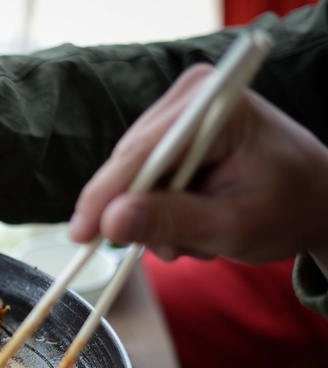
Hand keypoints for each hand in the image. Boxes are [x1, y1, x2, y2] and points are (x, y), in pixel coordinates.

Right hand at [68, 64, 327, 263]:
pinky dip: (158, 208)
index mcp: (215, 105)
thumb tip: (111, 222)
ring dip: (153, 215)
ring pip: (132, 174)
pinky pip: (142, 176)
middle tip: (170, 249)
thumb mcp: (232, 226)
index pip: (142, 152)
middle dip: (138, 211)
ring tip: (194, 239)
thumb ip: (171, 220)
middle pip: (130, 162)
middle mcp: (191, 98)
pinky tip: (190, 222)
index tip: (82, 235)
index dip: (106, 195)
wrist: (316, 200)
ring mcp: (181, 113)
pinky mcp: (173, 133)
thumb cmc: (289, 209)